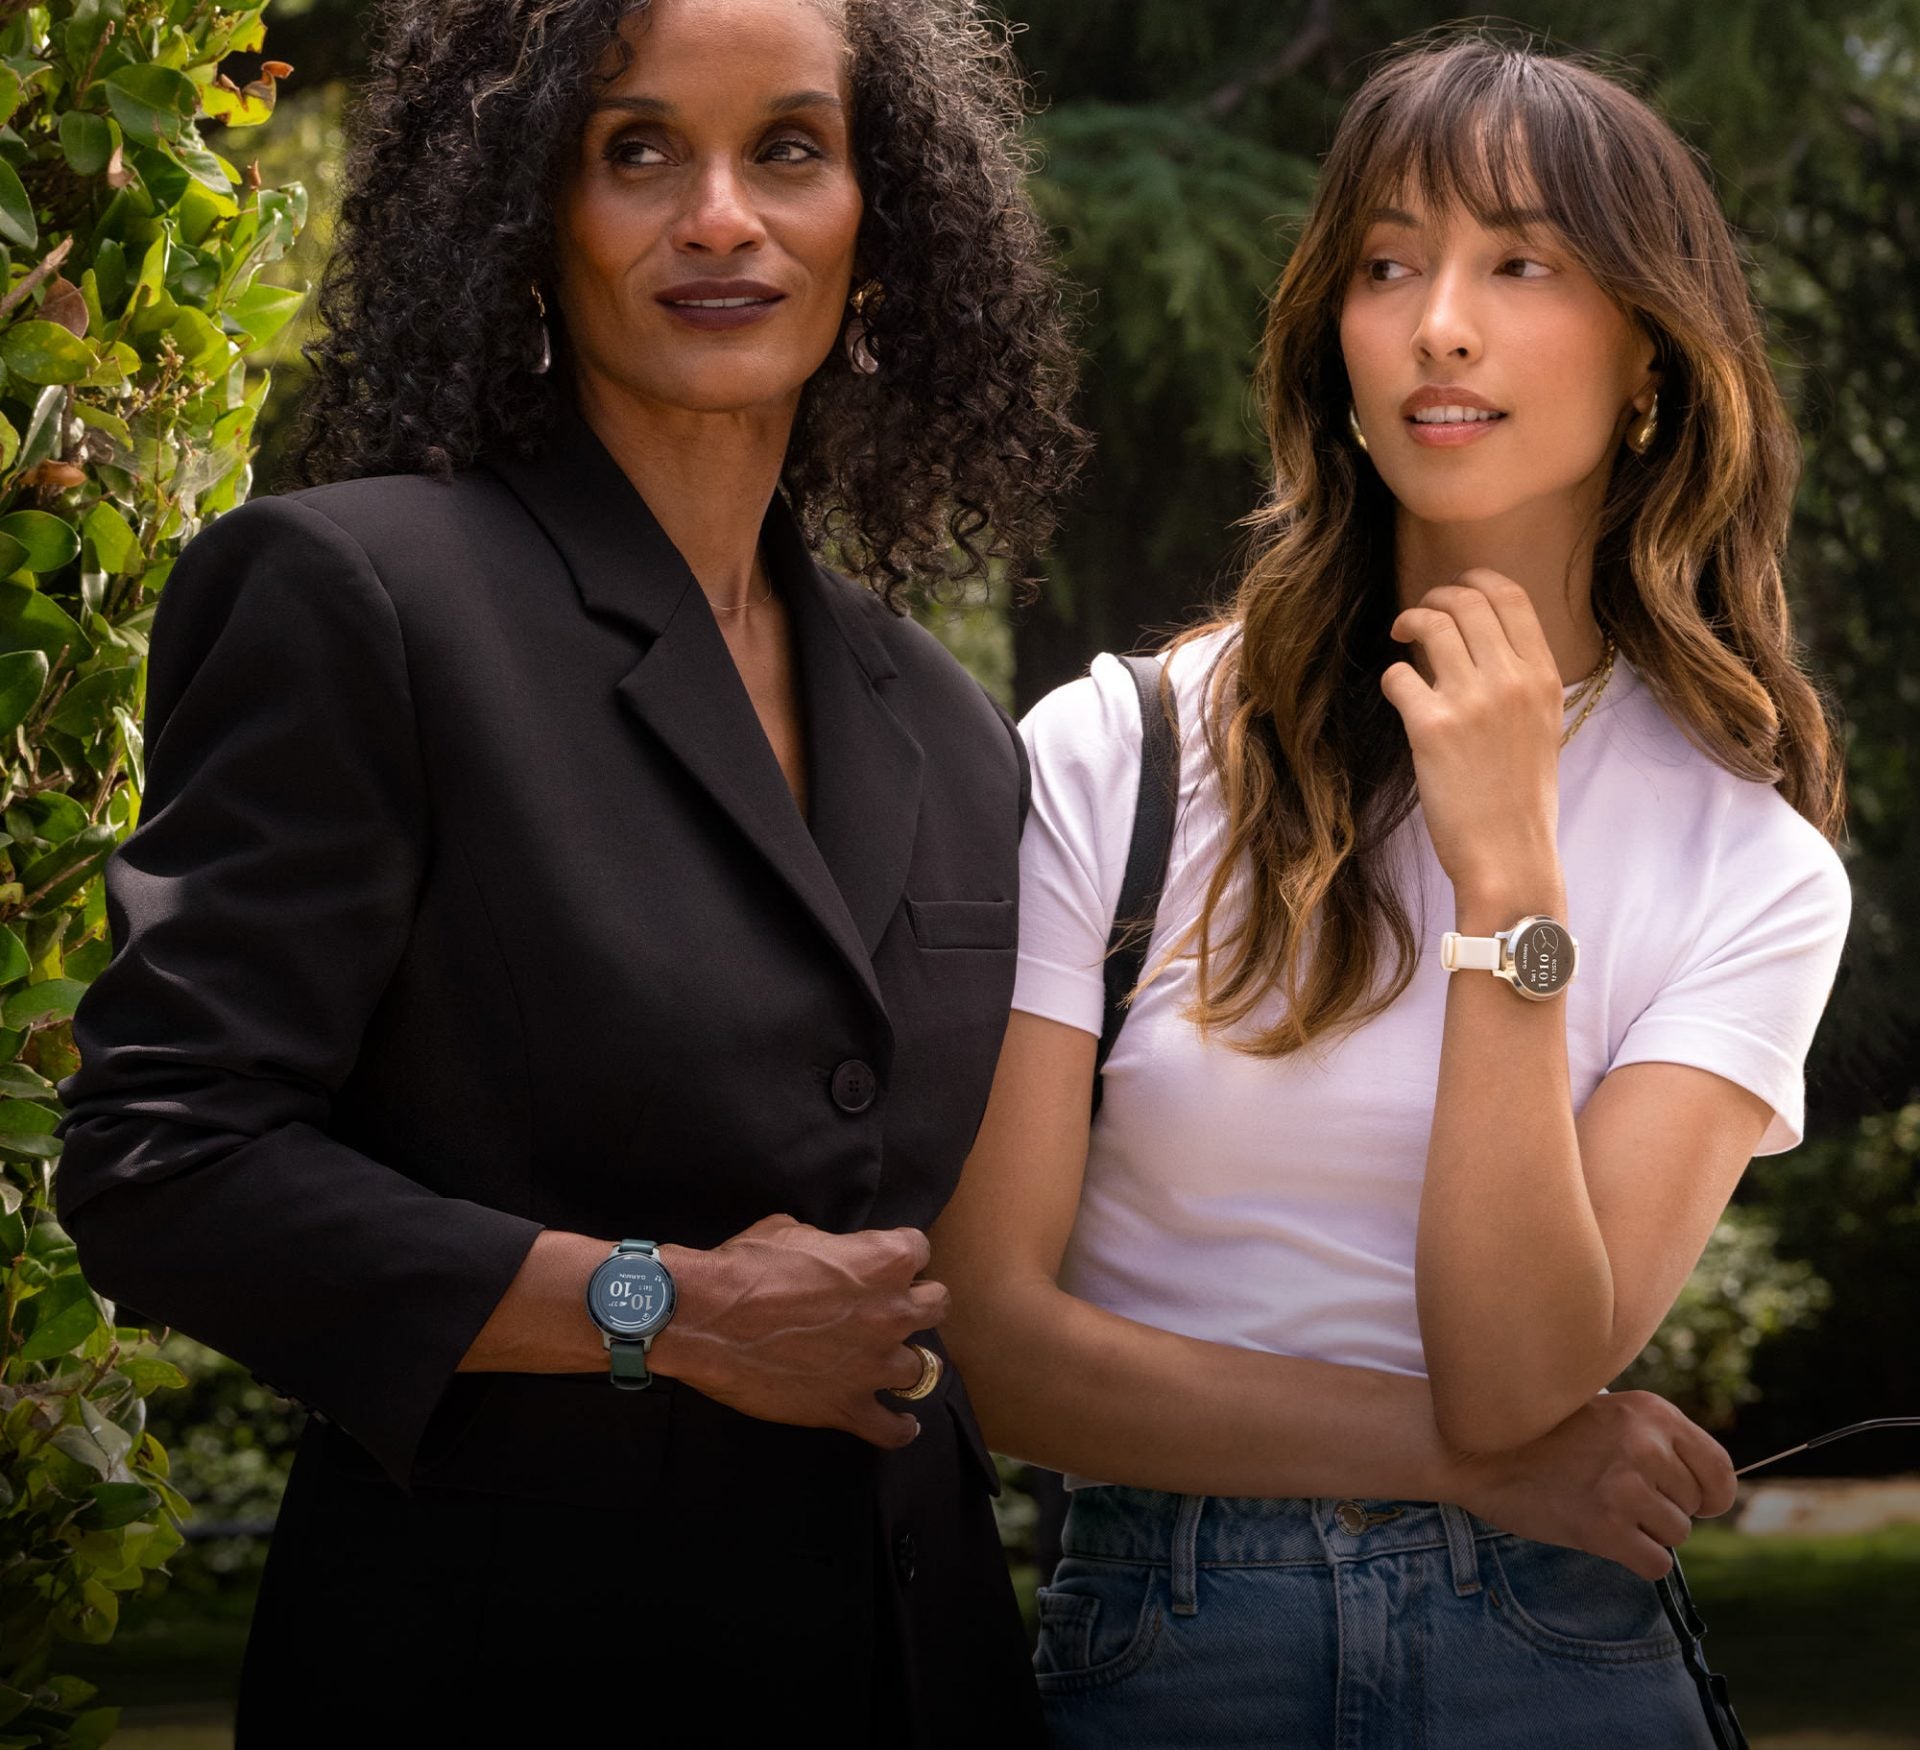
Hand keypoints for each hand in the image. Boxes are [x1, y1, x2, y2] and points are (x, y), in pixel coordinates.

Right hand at [648, 1214, 947, 1449]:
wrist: (705, 1318)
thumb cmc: (747, 1266)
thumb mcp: (793, 1231)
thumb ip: (829, 1247)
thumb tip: (829, 1257)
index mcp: (882, 1261)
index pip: (918, 1248)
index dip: (900, 1253)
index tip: (883, 1262)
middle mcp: (892, 1312)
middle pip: (938, 1305)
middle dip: (918, 1302)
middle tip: (892, 1308)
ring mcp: (874, 1365)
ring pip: (924, 1369)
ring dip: (905, 1362)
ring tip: (890, 1363)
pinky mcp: (848, 1407)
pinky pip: (892, 1428)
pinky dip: (899, 1428)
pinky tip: (901, 1424)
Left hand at [1382, 569, 1566, 906]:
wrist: (1509, 856)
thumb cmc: (1520, 799)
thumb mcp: (1541, 728)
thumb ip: (1519, 682)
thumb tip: (1482, 643)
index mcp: (1544, 678)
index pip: (1512, 597)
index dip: (1475, 581)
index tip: (1454, 587)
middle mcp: (1511, 680)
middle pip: (1466, 601)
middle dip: (1435, 597)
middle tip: (1417, 615)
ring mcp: (1472, 701)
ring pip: (1431, 625)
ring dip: (1409, 623)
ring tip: (1400, 637)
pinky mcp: (1432, 727)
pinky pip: (1399, 675)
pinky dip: (1392, 676)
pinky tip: (1397, 692)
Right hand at [1448, 1390, 1738, 1580]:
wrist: (1476, 1449)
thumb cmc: (1543, 1435)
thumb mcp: (1608, 1414)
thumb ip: (1656, 1440)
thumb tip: (1708, 1489)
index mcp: (1652, 1413)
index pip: (1720, 1469)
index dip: (1712, 1495)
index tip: (1694, 1503)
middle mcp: (1645, 1445)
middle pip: (1695, 1507)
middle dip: (1666, 1511)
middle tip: (1619, 1497)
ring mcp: (1625, 1487)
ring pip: (1677, 1536)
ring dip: (1646, 1533)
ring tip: (1602, 1510)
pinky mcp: (1605, 1527)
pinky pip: (1656, 1564)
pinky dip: (1635, 1559)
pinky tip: (1601, 1536)